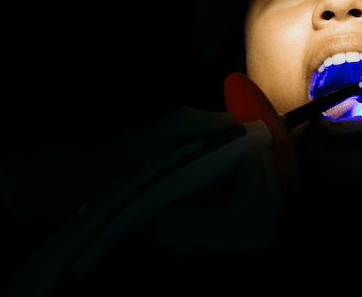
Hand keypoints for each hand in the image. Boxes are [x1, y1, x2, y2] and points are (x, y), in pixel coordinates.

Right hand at [0, 107, 283, 252]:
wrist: (90, 185)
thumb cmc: (110, 167)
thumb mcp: (141, 139)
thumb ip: (187, 126)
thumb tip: (231, 122)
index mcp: (176, 227)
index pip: (236, 224)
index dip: (252, 186)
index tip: (244, 151)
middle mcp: (195, 239)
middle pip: (258, 234)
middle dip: (271, 190)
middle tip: (261, 151)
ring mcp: (205, 234)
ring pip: (260, 228)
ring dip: (270, 188)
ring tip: (256, 152)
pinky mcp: (211, 220)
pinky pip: (251, 213)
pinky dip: (260, 185)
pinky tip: (248, 157)